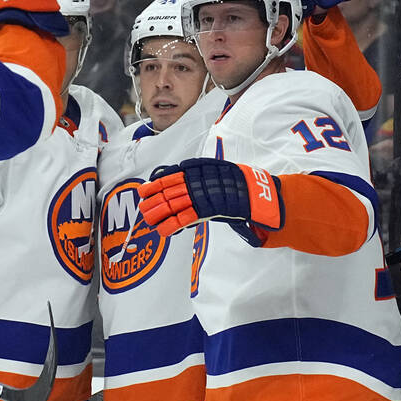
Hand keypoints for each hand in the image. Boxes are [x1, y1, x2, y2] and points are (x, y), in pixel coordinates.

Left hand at [137, 157, 283, 245]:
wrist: (258, 193)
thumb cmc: (236, 184)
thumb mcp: (215, 172)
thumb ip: (197, 174)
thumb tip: (176, 178)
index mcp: (199, 170)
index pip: (172, 176)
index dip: (156, 184)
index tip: (144, 190)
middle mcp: (198, 181)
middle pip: (169, 191)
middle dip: (154, 201)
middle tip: (142, 209)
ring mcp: (203, 195)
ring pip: (174, 204)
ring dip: (158, 213)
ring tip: (148, 220)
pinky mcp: (209, 210)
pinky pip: (186, 218)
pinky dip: (173, 225)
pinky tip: (163, 231)